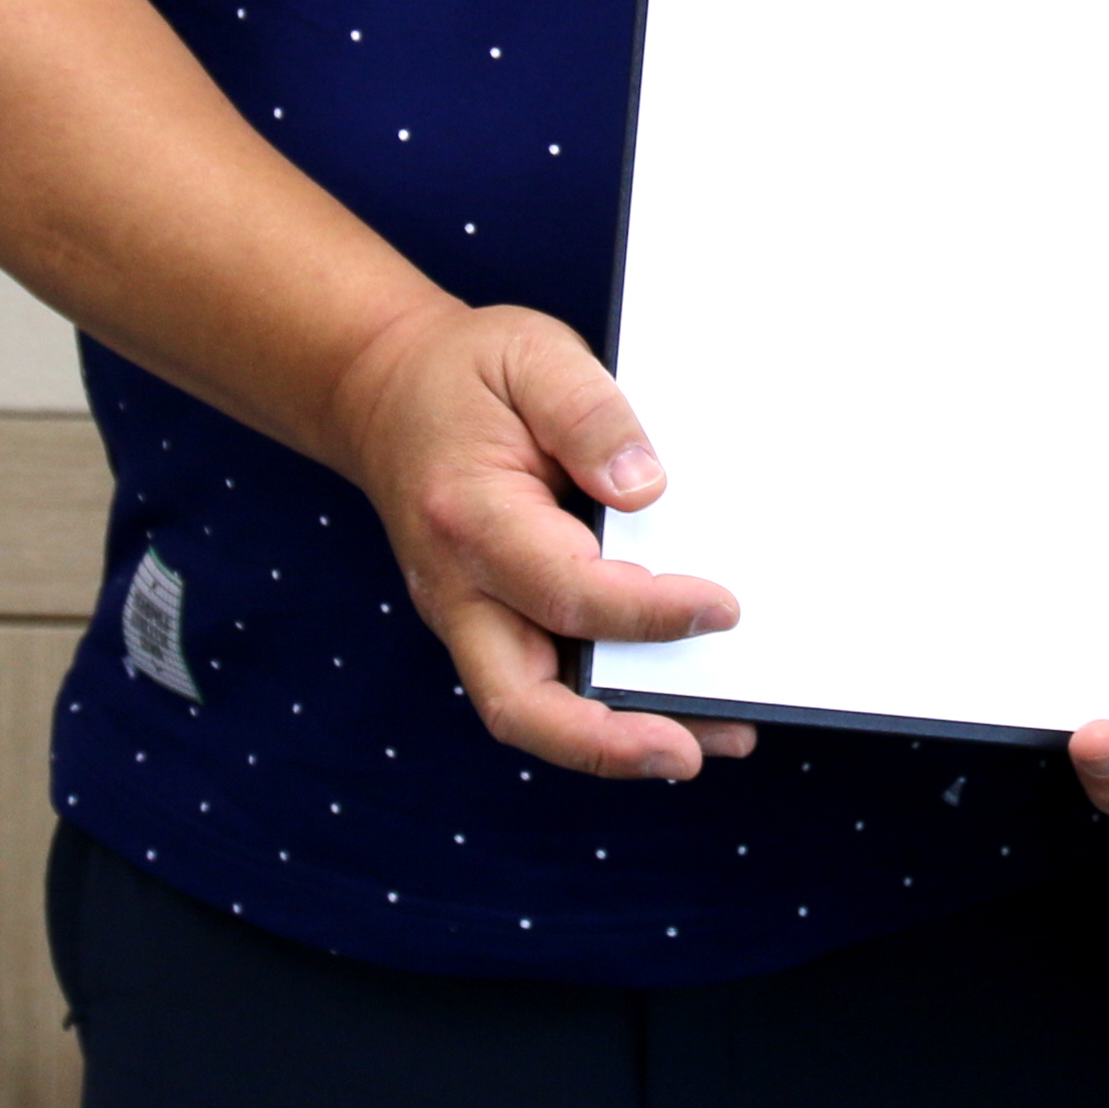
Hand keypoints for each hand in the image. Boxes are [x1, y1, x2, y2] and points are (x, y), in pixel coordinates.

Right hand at [313, 298, 754, 781]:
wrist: (385, 390)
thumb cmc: (467, 372)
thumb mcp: (535, 355)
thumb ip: (590, 414)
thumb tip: (644, 489)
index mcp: (470, 516)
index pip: (563, 590)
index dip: (647, 613)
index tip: (723, 609)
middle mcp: (457, 586)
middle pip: (519, 701)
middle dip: (606, 742)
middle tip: (694, 752)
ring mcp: (467, 615)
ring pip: (531, 710)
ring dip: (616, 742)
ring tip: (717, 740)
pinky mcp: (488, 623)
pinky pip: (542, 686)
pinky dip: (601, 712)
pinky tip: (674, 710)